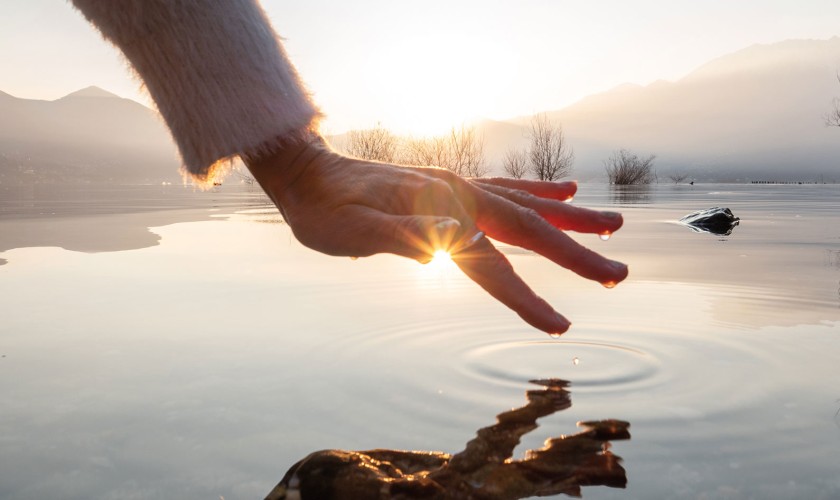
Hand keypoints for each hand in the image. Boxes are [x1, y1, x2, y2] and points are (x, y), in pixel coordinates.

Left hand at [245, 135, 626, 334]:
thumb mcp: (351, 231)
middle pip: (528, 230)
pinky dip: (540, 192)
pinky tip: (566, 190)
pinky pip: (508, 189)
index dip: (525, 298)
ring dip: (572, 220)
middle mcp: (458, 194)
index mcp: (439, 211)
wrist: (307, 176)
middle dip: (576, 255)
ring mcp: (458, 187)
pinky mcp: (452, 186)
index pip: (492, 264)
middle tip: (619, 275)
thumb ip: (400, 235)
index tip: (559, 326)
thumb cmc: (324, 212)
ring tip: (614, 228)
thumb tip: (452, 242)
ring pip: (528, 206)